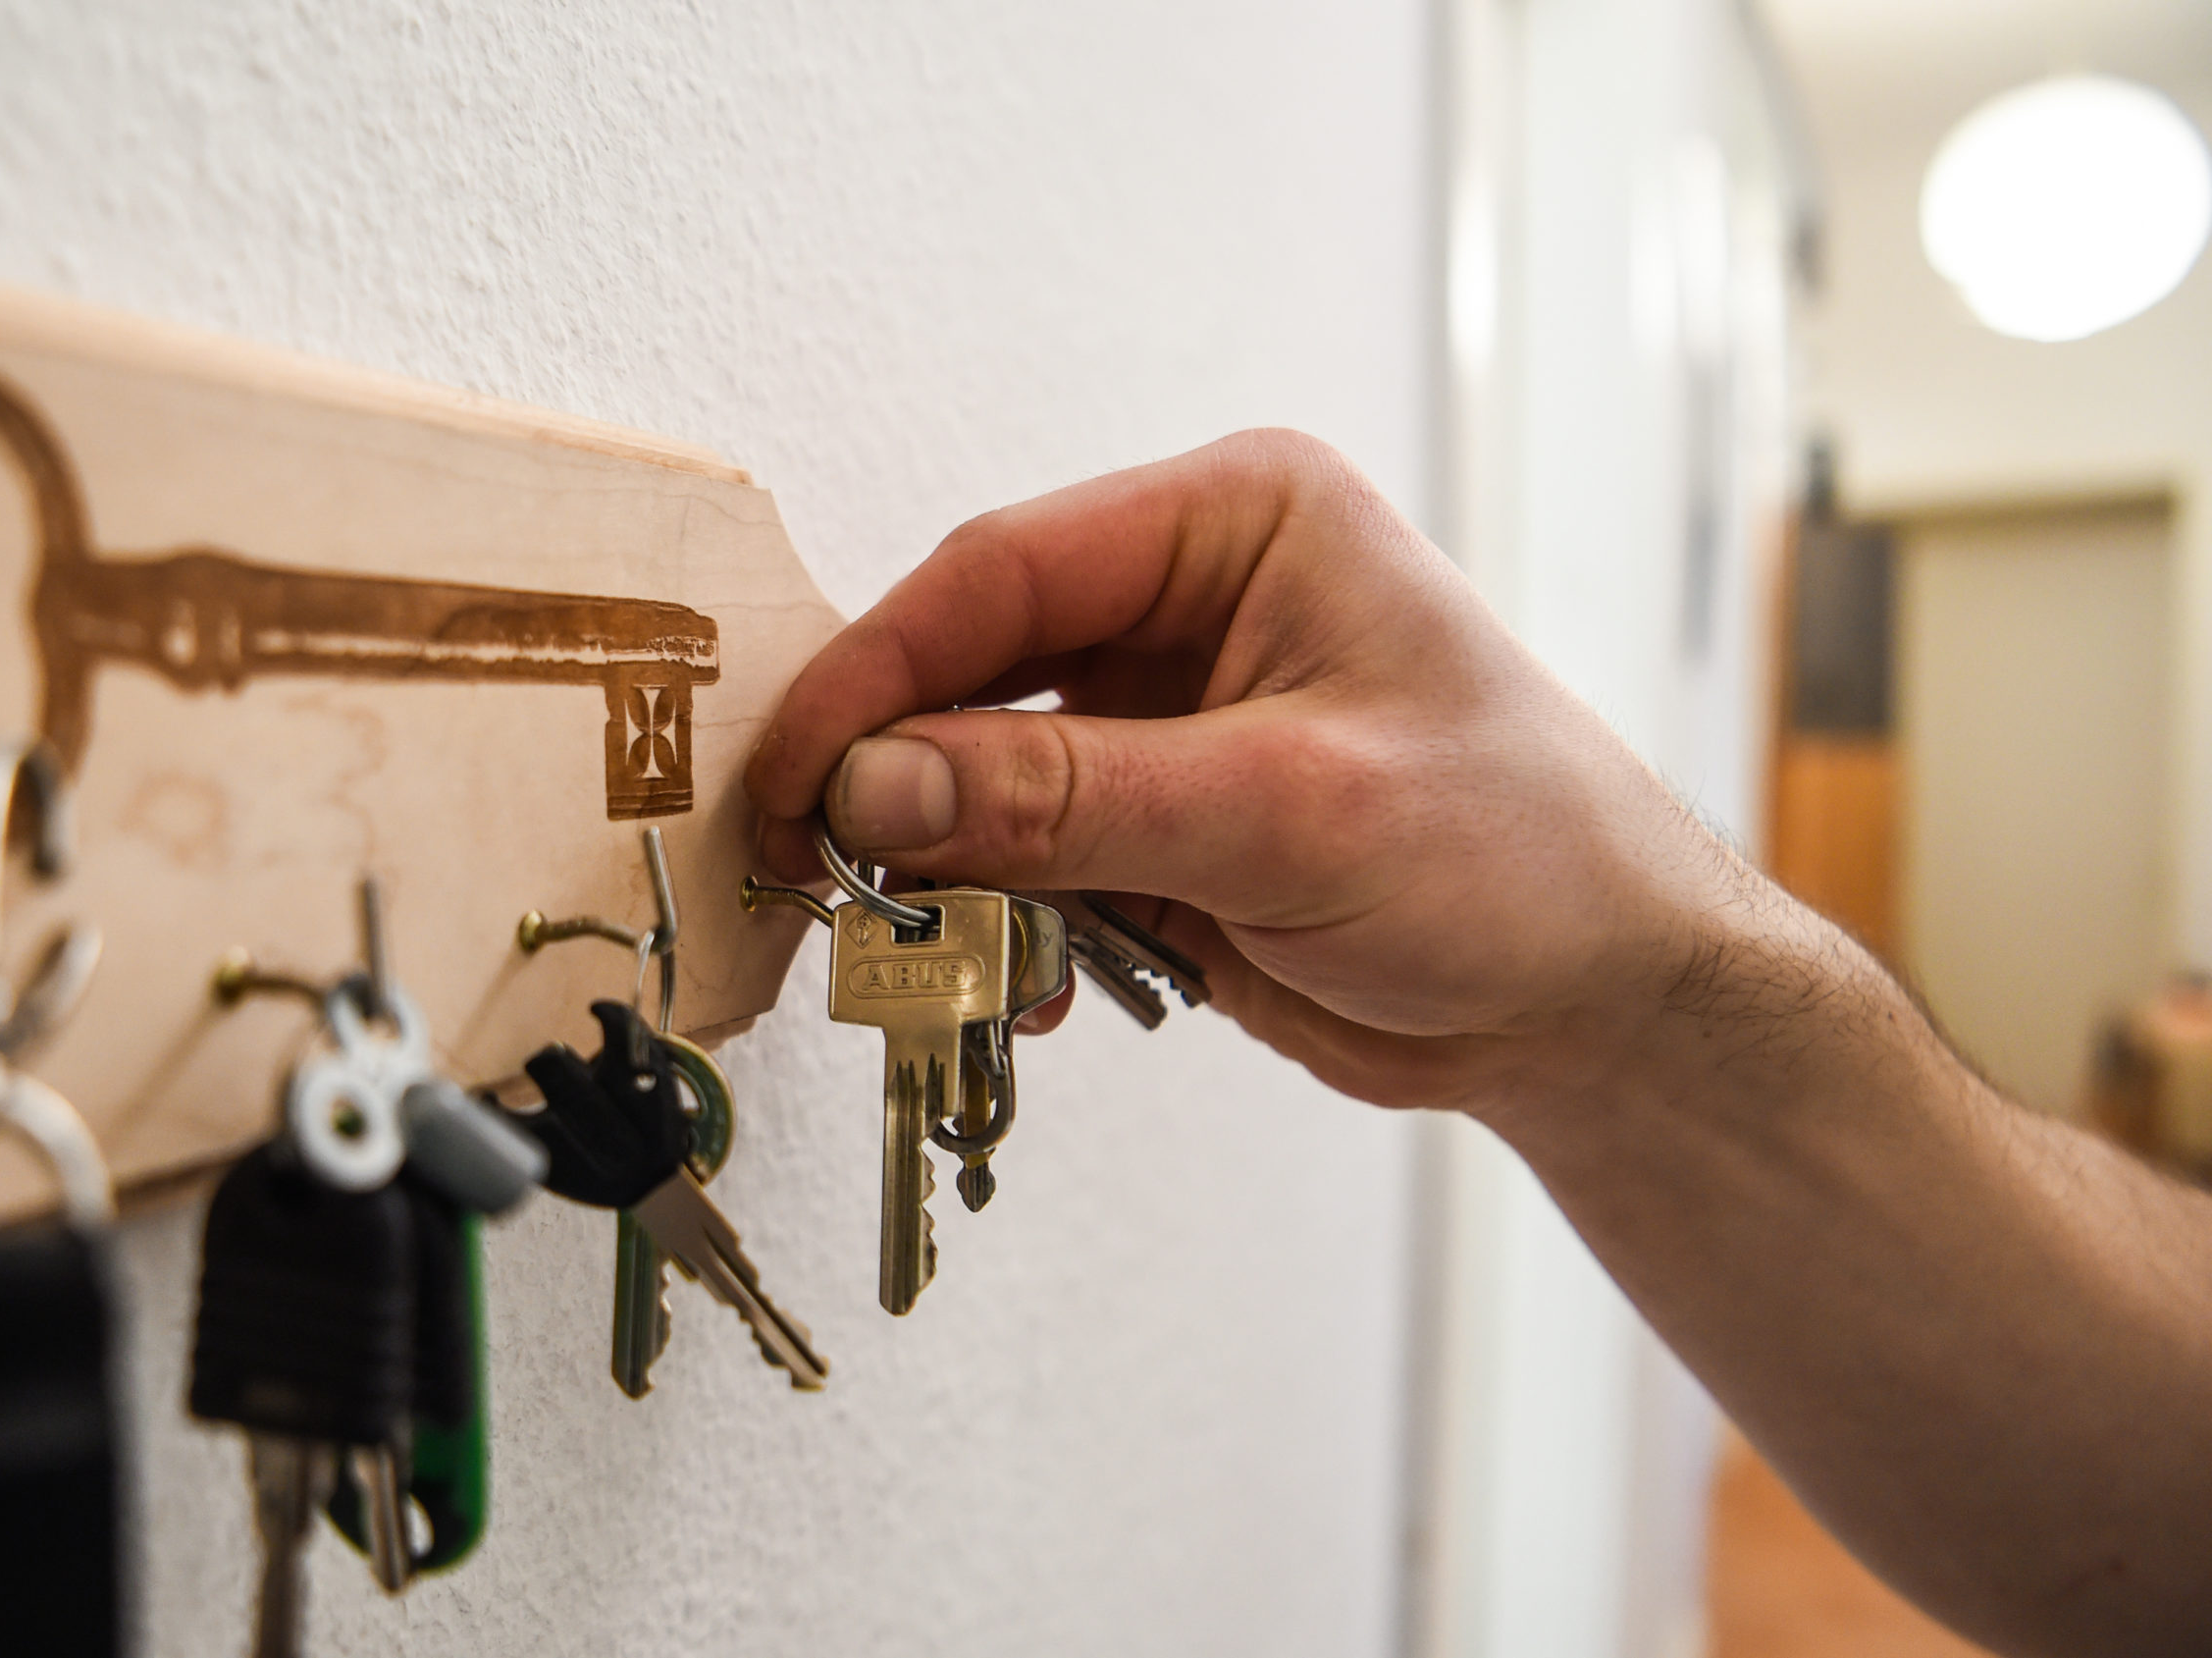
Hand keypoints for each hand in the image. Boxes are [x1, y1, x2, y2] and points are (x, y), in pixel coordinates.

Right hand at [746, 429, 1752, 1118]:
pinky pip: (1024, 860)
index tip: (803, 771)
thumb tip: (882, 783)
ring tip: (925, 946)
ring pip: (983, 774)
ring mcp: (1166, 719)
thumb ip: (1073, 799)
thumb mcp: (1293, 812)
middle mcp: (1188, 602)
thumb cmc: (1525, 857)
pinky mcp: (1155, 824)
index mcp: (1236, 523)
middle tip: (825, 868)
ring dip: (946, 868)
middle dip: (899, 776)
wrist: (1598, 1005)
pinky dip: (998, 925)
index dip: (883, 671)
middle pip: (975, 667)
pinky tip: (1018, 980)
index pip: (1005, 571)